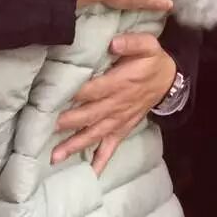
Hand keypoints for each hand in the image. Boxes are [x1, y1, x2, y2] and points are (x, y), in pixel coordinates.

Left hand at [52, 34, 176, 174]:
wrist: (169, 81)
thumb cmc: (152, 61)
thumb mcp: (148, 44)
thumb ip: (131, 43)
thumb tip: (113, 43)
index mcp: (120, 83)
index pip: (93, 89)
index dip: (75, 94)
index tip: (54, 98)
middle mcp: (117, 104)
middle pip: (89, 115)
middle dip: (68, 123)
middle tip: (46, 129)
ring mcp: (119, 120)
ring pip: (95, 134)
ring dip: (75, 145)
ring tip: (56, 157)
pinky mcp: (123, 129)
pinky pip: (111, 147)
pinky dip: (101, 161)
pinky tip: (90, 174)